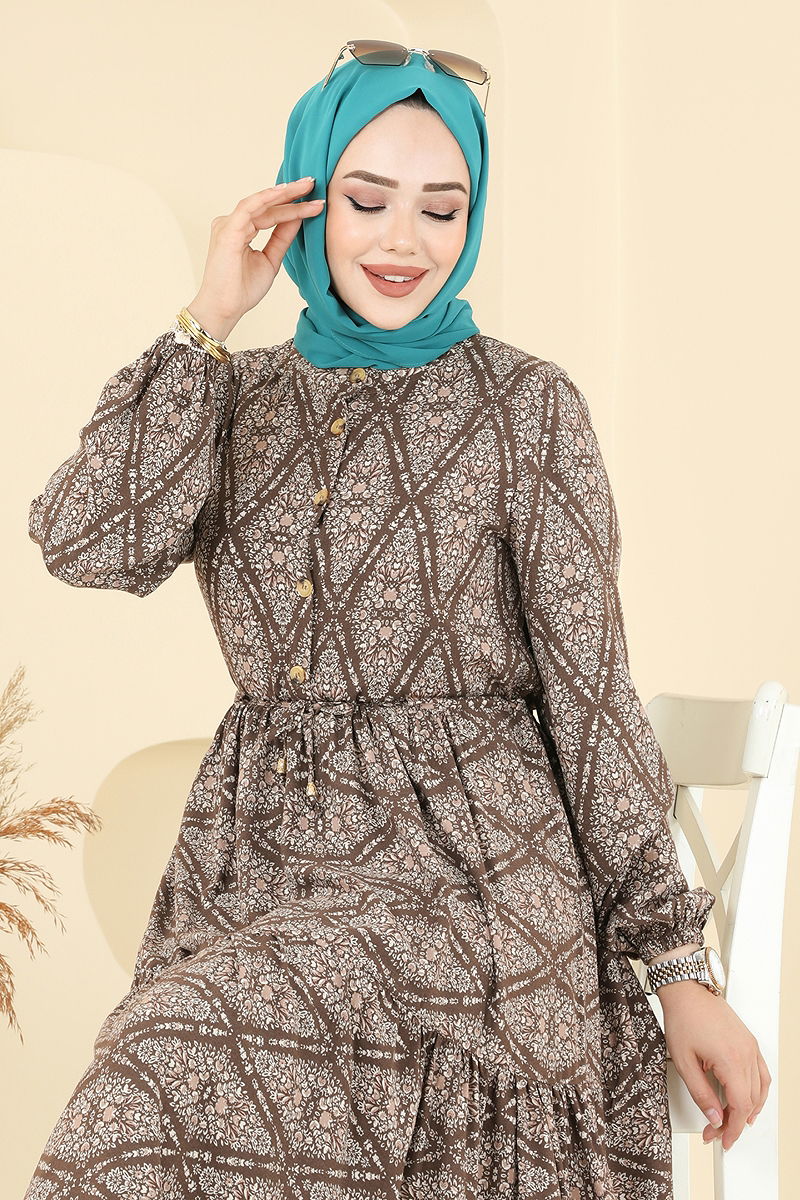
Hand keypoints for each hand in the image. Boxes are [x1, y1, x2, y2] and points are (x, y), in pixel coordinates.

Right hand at [186, 178, 324, 340]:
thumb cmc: (242, 290)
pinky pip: (249, 208)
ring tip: (306, 187)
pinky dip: (268, 199)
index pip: (271, 214)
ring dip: (284, 194)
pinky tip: (285, 193)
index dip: (293, 208)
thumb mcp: (270, 260)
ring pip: (261, 204)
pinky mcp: (227, 230)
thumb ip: (282, 238)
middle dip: (291, 194)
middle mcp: (232, 223)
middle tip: (313, 183)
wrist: (225, 309)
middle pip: (266, 205)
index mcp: (241, 230)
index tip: (316, 203)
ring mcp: (228, 225)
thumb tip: (298, 218)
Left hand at [657, 982, 771, 1149]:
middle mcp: (746, 1054)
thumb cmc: (683, 1018)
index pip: (740, 1107)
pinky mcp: (748, 1042)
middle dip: (734, 1122)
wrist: (687, 991)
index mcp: (731, 1060)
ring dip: (748, 1110)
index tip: (721, 1139)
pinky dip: (758, 1091)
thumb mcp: (684, 1061)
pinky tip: (750, 1100)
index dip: (732, 1128)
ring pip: (759, 1089)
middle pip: (749, 1101)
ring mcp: (750, 1047)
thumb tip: (714, 1117)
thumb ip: (701, 1094)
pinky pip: (761, 1073)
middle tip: (716, 1131)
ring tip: (733, 1123)